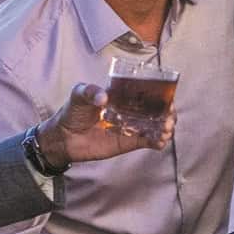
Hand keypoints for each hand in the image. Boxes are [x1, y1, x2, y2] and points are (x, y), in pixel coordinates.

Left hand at [39, 81, 171, 165]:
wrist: (64, 137)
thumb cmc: (72, 111)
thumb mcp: (78, 95)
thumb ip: (89, 92)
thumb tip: (103, 98)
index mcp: (122, 94)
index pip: (146, 91)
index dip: (160, 94)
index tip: (168, 97)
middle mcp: (130, 109)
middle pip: (156, 109)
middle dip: (167, 112)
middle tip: (169, 117)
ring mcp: (131, 126)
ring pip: (155, 125)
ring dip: (165, 127)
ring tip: (166, 130)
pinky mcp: (128, 142)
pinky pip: (147, 141)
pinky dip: (157, 142)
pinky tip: (160, 142)